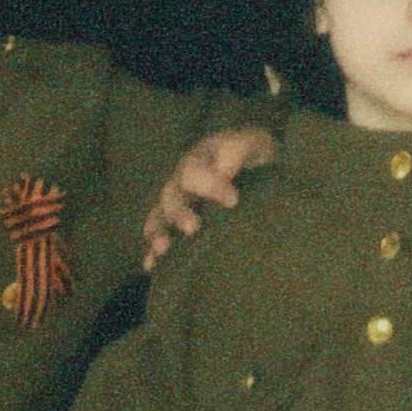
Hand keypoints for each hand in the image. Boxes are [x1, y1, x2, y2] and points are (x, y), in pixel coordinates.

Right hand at [144, 129, 277, 266]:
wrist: (259, 167)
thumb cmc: (257, 154)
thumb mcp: (255, 143)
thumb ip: (239, 152)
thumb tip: (223, 173)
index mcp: (200, 159)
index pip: (195, 172)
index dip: (209, 186)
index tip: (233, 201)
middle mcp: (183, 181)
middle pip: (172, 197)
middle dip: (179, 214)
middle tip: (193, 229)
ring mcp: (178, 204)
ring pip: (159, 218)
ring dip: (158, 233)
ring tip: (162, 249)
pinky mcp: (179, 225)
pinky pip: (161, 238)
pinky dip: (153, 252)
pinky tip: (152, 266)